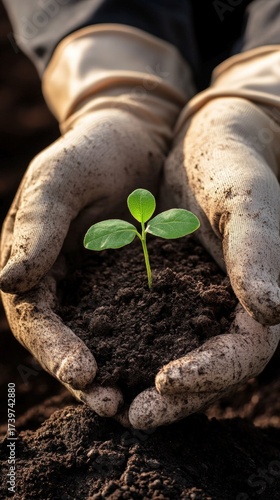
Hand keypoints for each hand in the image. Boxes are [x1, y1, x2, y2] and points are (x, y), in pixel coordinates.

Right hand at [0, 25, 192, 413]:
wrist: (133, 138)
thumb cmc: (91, 151)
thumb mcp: (59, 178)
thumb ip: (36, 227)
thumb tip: (9, 282)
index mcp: (30, 261)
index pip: (32, 315)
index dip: (52, 347)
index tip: (81, 371)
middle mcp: (57, 282)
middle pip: (61, 340)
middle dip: (80, 375)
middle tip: (109, 404)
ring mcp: (92, 286)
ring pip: (95, 339)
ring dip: (110, 373)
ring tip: (132, 403)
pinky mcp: (124, 285)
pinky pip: (128, 322)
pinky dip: (138, 347)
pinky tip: (159, 367)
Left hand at [128, 81, 279, 426]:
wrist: (208, 141)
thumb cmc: (234, 165)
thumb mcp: (246, 204)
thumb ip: (259, 255)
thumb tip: (273, 313)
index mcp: (258, 295)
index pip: (244, 353)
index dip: (209, 375)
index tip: (165, 383)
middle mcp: (230, 308)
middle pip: (209, 369)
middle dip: (174, 398)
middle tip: (131, 415)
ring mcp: (200, 303)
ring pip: (178, 356)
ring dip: (147, 385)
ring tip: (109, 400)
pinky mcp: (171, 291)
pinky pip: (153, 328)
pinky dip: (131, 348)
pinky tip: (102, 357)